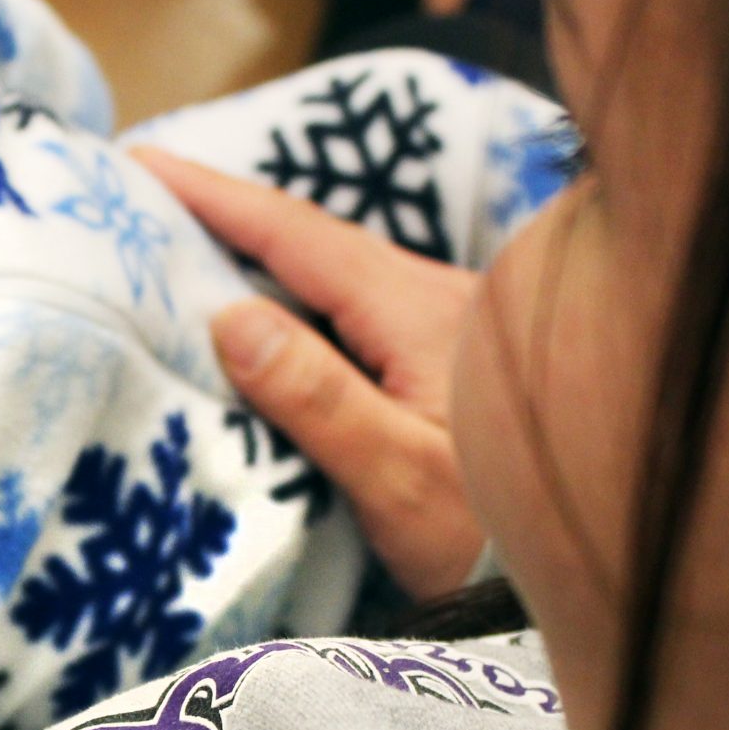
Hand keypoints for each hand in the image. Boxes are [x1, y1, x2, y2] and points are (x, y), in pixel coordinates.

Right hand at [134, 146, 485, 602]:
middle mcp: (439, 299)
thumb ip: (318, 398)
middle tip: (145, 198)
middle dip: (232, 216)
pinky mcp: (455, 363)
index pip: (298, 234)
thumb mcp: (398, 479)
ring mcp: (452, 327)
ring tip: (190, 249)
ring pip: (341, 275)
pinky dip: (302, 298)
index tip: (140, 162)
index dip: (215, 196)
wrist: (587, 567)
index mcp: (419, 312)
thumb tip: (231, 316)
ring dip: (266, 258)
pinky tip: (273, 314)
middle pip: (317, 242)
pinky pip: (361, 310)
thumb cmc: (492, 541)